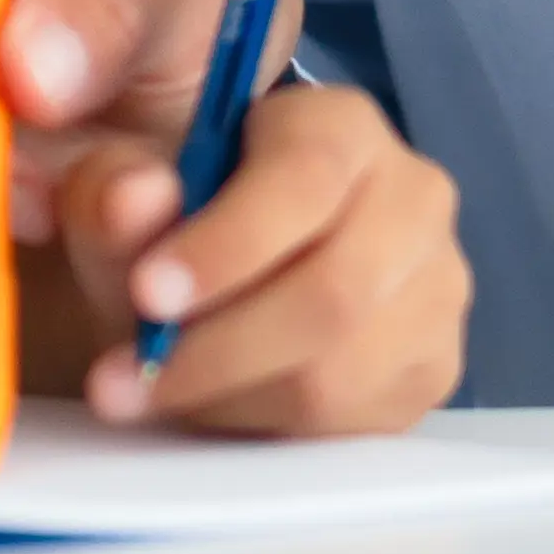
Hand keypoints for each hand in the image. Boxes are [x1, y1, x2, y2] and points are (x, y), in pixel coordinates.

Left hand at [27, 78, 467, 437]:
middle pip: (334, 291)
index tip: (148, 294)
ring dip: (229, 395)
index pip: (307, 179)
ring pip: (340, 370)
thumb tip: (134, 199)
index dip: (228, 244)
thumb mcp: (122, 195)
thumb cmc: (172, 227)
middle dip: (218, 346)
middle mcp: (412, 196)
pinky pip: (352, 422)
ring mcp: (438, 286)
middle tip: (122, 376)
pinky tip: (210, 406)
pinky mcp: (433, 367)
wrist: (210, 289)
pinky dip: (266, 426)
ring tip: (148, 393)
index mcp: (342, 126)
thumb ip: (115, 188)